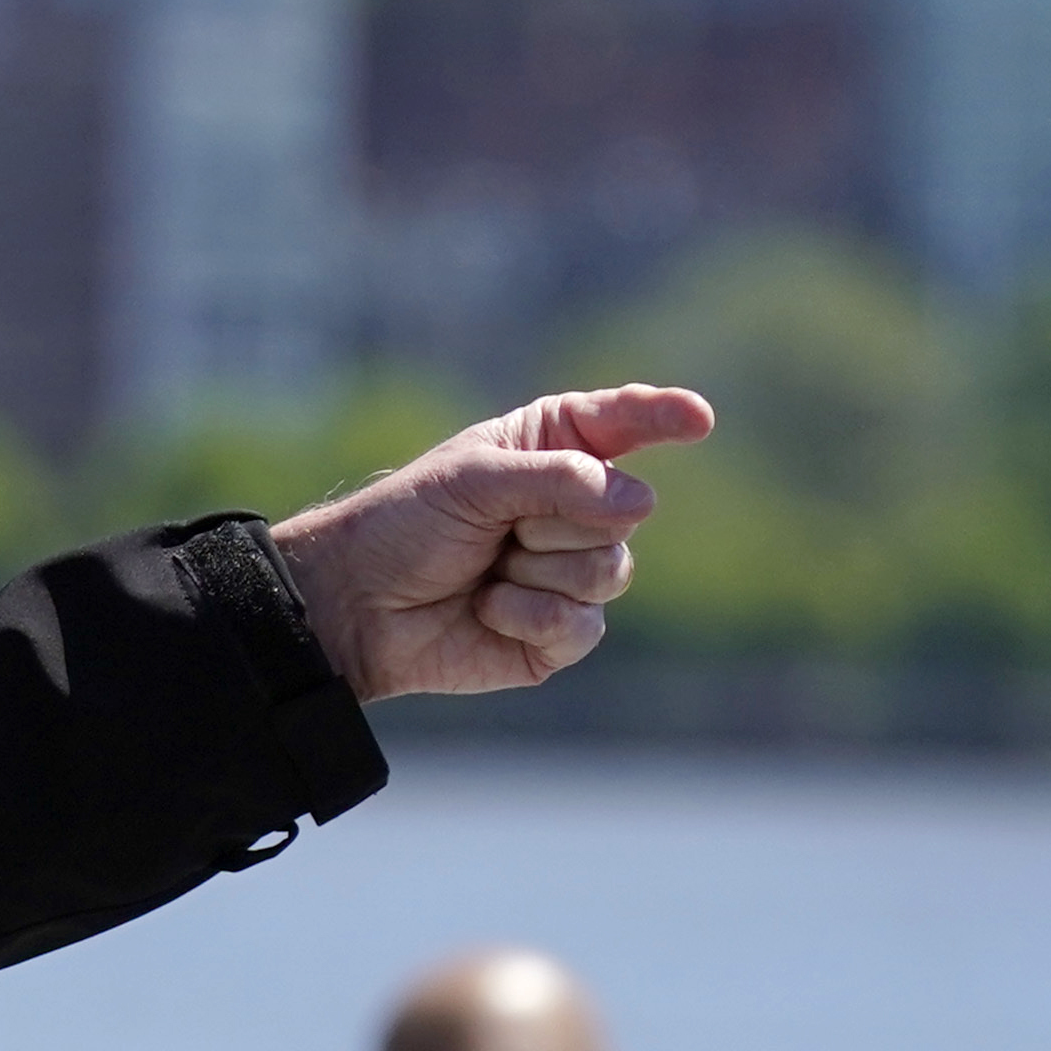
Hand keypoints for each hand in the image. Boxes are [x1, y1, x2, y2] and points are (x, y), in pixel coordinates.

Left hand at [269, 383, 718, 697]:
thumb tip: (638, 501)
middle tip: (494, 530)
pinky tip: (486, 611)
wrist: (354, 604)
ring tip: (487, 569)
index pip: (623, 424)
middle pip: (627, 509)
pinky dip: (527, 616)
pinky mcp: (560, 633)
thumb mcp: (473, 481)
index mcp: (553, 448)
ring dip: (537, 570)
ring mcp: (573, 572)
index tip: (696, 419)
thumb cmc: (404, 527)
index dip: (661, 417)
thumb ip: (558, 478)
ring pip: (611, 570)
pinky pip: (583, 625)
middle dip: (554, 521)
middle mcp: (577, 507)